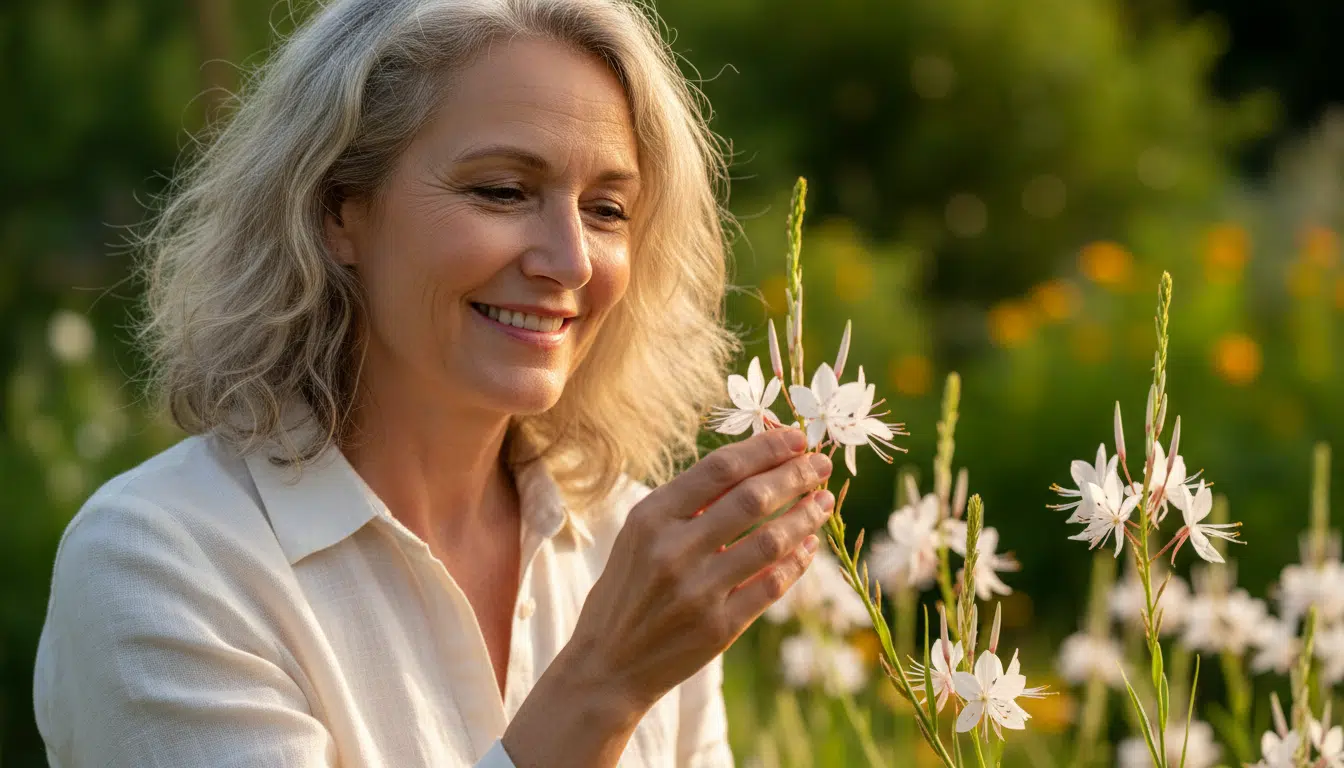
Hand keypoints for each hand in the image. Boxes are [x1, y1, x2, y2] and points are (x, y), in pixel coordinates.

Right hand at [502, 429, 833, 766]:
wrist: (606, 664)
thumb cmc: (628, 589)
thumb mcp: (640, 535)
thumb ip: (688, 503)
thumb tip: (753, 463)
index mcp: (650, 517)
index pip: (720, 468)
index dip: (765, 448)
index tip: (796, 438)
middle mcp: (673, 551)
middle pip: (752, 499)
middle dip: (795, 476)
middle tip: (822, 466)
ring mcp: (697, 591)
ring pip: (770, 541)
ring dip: (805, 517)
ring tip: (824, 502)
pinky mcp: (719, 628)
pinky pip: (772, 585)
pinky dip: (797, 561)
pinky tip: (809, 545)